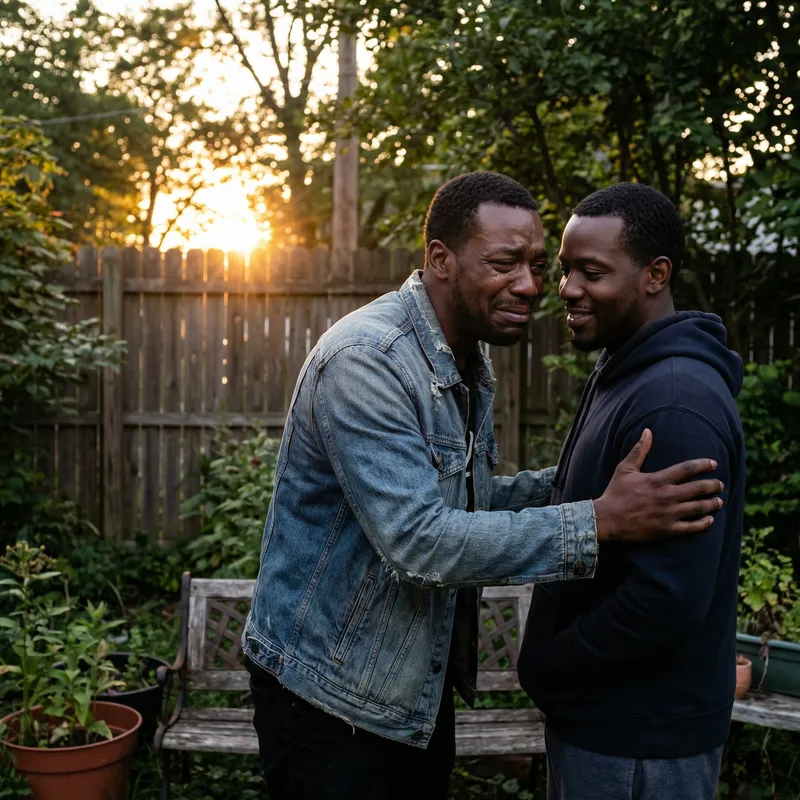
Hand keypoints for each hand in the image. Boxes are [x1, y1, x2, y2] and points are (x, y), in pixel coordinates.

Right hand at [593, 429, 723, 541]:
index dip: (703, 465)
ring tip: (719, 501)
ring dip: (712, 503)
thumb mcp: (625, 468)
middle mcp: (667, 496)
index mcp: (658, 479)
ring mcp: (669, 514)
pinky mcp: (667, 530)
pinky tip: (709, 520)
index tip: (713, 464)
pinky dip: (704, 523)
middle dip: (713, 485)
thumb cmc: (615, 492)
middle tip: (720, 484)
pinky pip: (692, 527)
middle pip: (699, 488)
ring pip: (699, 508)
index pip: (688, 469)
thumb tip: (647, 431)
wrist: (606, 519)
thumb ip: (639, 450)